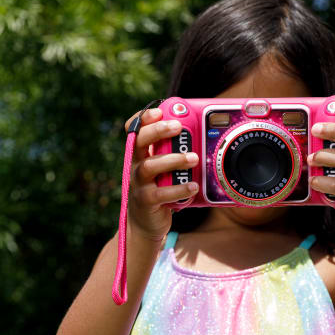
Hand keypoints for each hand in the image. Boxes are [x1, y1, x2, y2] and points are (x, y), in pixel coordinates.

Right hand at [123, 108, 199, 241]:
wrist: (145, 223)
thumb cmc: (159, 190)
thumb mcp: (163, 170)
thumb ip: (173, 154)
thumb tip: (200, 136)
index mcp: (140, 154)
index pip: (134, 130)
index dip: (143, 118)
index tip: (160, 111)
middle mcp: (135, 165)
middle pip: (139, 142)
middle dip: (158, 131)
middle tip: (179, 127)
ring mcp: (138, 183)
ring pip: (150, 166)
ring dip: (173, 159)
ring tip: (193, 158)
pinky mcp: (146, 201)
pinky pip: (161, 193)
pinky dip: (179, 189)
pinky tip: (193, 186)